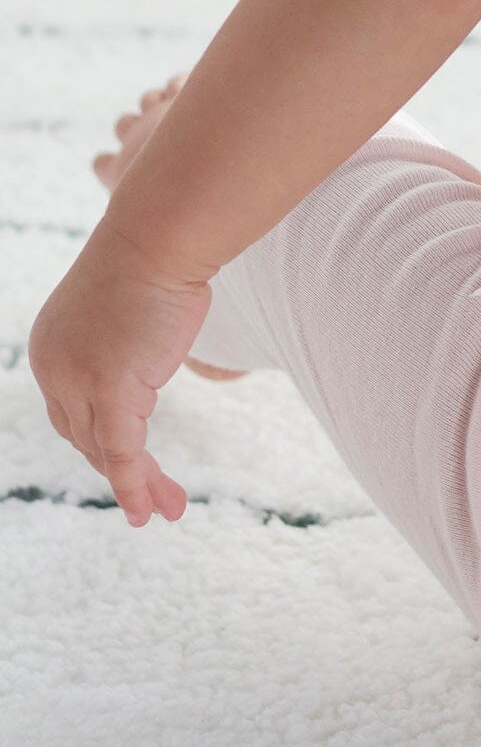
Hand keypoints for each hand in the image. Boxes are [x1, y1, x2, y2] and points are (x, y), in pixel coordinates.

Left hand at [28, 220, 209, 526]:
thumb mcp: (130, 305)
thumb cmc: (156, 255)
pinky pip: (122, 451)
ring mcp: (78, 381)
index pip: (71, 411)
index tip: (133, 460)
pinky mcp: (111, 389)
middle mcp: (53, 368)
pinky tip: (148, 509)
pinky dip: (134, 485)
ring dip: (137, 486)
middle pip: (84, 436)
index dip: (101, 441)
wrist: (160, 235)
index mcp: (50, 348)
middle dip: (121, 472)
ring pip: (105, 451)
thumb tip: (149, 341)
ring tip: (164, 511)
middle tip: (151, 501)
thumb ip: (129, 338)